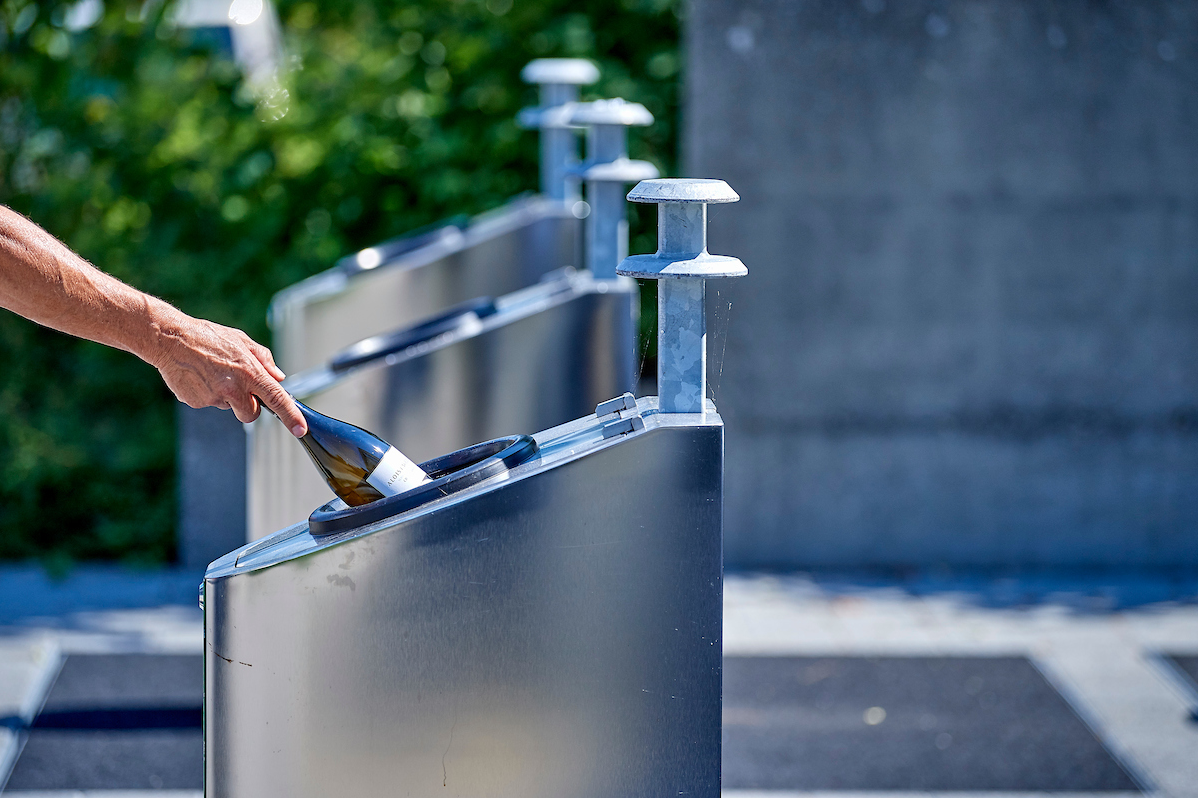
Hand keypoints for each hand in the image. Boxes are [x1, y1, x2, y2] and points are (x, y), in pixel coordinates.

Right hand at [149, 314, 306, 436]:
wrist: (171, 339)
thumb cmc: (207, 337)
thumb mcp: (242, 340)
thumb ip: (264, 359)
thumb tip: (279, 377)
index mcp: (249, 372)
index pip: (277, 398)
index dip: (291, 416)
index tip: (300, 429)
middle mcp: (234, 387)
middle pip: (251, 414)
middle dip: (248, 406)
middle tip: (237, 386)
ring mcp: (214, 397)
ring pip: (229, 407)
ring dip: (226, 397)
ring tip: (213, 374)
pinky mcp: (197, 402)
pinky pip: (208, 403)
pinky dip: (206, 394)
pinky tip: (198, 377)